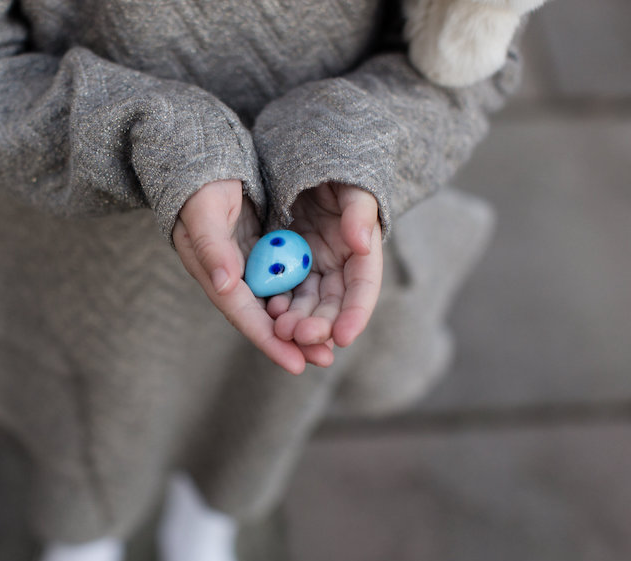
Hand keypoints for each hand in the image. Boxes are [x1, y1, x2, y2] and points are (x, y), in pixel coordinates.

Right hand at [173, 180, 315, 374]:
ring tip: (330, 345)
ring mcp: (245, 266)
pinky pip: (284, 282)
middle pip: (263, 317)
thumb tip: (225, 286)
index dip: (269, 340)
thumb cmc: (199, 183)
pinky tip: (325, 310)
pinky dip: (302, 299)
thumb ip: (213, 248)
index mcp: (213, 271)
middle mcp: (230, 275)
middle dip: (292, 341)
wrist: (200, 158)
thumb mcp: (203, 210)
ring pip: (277, 304)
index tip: (296, 364)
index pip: (243, 313)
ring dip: (301, 324)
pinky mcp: (260, 253)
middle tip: (324, 359)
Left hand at [267, 182, 382, 350]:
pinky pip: (283, 292)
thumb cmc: (334, 166)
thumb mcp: (351, 183)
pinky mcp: (288, 265)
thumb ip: (359, 210)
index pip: (363, 286)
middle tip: (301, 337)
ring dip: (297, 322)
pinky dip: (277, 307)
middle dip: (319, 325)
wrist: (301, 153)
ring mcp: (312, 266)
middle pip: (333, 304)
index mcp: (363, 247)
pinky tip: (267, 316)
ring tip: (282, 332)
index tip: (342, 337)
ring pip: (306, 304)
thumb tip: (363, 243)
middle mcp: (339, 263)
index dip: (356, 313)